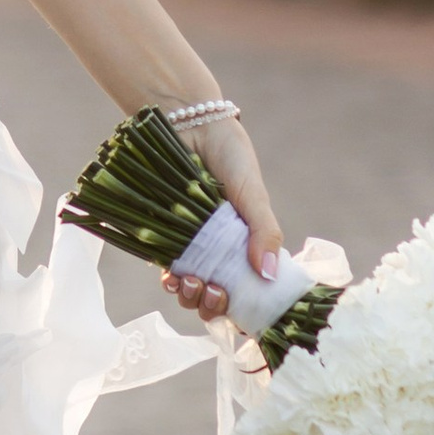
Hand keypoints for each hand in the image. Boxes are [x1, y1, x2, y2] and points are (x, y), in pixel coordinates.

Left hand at [160, 114, 283, 319]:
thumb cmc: (230, 155)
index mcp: (247, 243)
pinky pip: (166, 268)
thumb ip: (264, 231)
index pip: (250, 287)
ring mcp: (192, 245)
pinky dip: (170, 279)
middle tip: (215, 293)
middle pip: (218, 296)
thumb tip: (269, 274)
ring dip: (191, 296)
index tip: (244, 311)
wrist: (188, 123)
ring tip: (193, 284)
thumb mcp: (254, 194)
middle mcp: (220, 250)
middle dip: (215, 305)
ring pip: (191, 288)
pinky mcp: (164, 236)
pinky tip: (173, 275)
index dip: (248, 306)